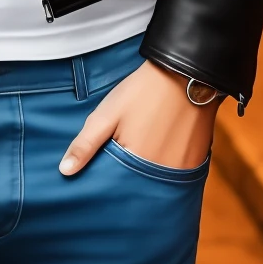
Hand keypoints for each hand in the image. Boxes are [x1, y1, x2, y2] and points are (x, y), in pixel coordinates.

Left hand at [60, 60, 218, 175]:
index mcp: (137, 165)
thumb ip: (85, 144)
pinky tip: (159, 151)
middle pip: (139, 189)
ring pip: (158, 184)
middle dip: (127, 183)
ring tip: (140, 154)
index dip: (106, 183)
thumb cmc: (141, 93)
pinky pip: (177, 176)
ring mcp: (184, 171)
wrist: (183, 74)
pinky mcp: (197, 162)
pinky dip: (165, 169)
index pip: (117, 189)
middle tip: (120, 162)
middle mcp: (163, 175)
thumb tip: (65, 171)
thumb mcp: (106, 115)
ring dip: (147, 177)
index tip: (98, 178)